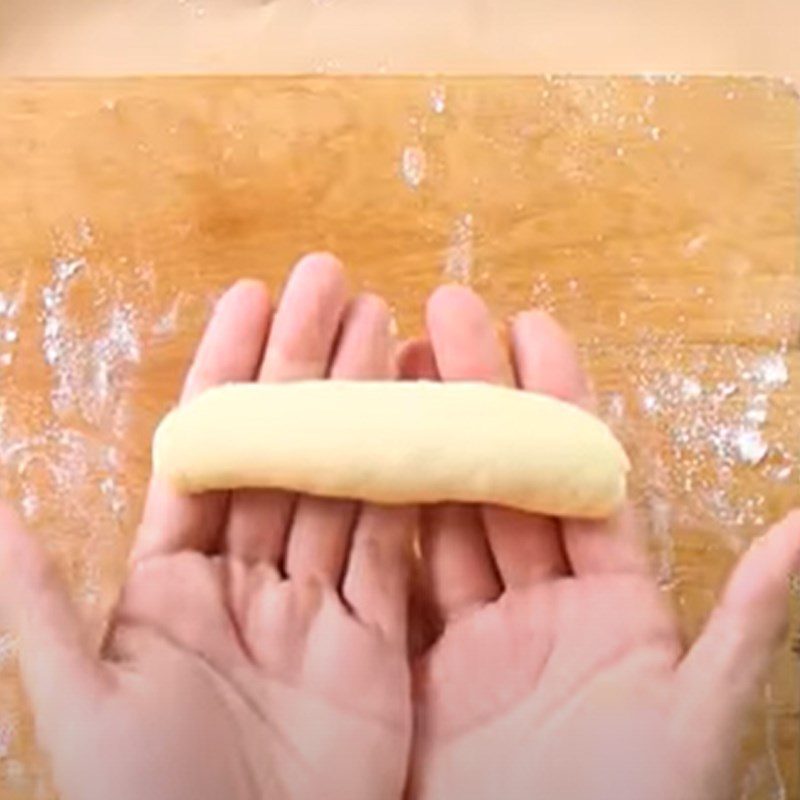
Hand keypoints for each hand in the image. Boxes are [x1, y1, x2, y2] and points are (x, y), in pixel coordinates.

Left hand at [0, 254, 413, 799]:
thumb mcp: (81, 698)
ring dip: (363, 406)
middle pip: (285, 447)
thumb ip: (38, 600)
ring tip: (383, 326)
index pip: (209, 445)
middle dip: (307, 361)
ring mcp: (317, 600)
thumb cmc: (150, 799)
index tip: (251, 297)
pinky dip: (409, 486)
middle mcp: (249, 573)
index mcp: (176, 575)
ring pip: (345, 482)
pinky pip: (393, 547)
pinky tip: (420, 424)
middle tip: (333, 281)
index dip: (229, 369)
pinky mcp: (375, 637)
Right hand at [402, 285, 799, 799]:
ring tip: (390, 371)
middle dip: (475, 395)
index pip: (580, 475)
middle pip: (503, 478)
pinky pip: (398, 583)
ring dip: (420, 445)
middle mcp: (544, 604)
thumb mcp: (698, 721)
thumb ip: (745, 626)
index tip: (530, 324)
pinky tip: (357, 465)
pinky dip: (378, 525)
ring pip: (444, 516)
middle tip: (444, 317)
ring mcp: (479, 633)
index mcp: (614, 602)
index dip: (557, 397)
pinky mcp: (424, 668)